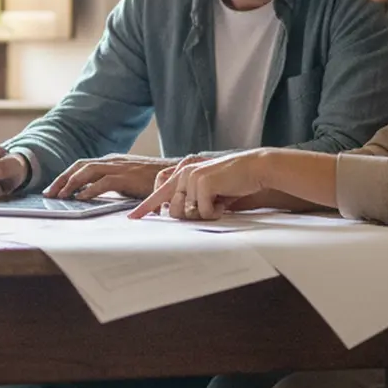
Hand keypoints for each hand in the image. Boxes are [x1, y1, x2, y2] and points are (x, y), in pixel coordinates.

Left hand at [44, 154, 176, 199]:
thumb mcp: (127, 181)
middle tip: (49, 193)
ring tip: (60, 196)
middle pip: (79, 166)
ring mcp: (120, 167)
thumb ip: (111, 185)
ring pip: (87, 171)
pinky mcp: (128, 177)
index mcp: (111, 162)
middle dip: (62, 179)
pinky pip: (104, 182)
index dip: (65, 176)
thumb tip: (92, 195)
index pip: (81, 166)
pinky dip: (90, 190)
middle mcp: (112, 161)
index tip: (53, 189)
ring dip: (71, 184)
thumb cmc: (153, 180)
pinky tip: (80, 199)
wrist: (175, 173)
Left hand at [128, 150, 269, 220]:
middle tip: (210, 210)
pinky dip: (216, 212)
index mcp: (182, 174)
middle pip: (173, 210)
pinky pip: (204, 212)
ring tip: (218, 202)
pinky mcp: (202, 183)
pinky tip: (225, 200)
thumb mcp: (208, 190)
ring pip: (188, 213)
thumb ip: (191, 198)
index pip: (158, 192)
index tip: (133, 218)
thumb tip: (176, 214)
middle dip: (191, 216)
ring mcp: (191, 177)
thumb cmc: (234, 182)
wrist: (254, 168)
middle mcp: (183, 173)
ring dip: (205, 214)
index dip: (146, 207)